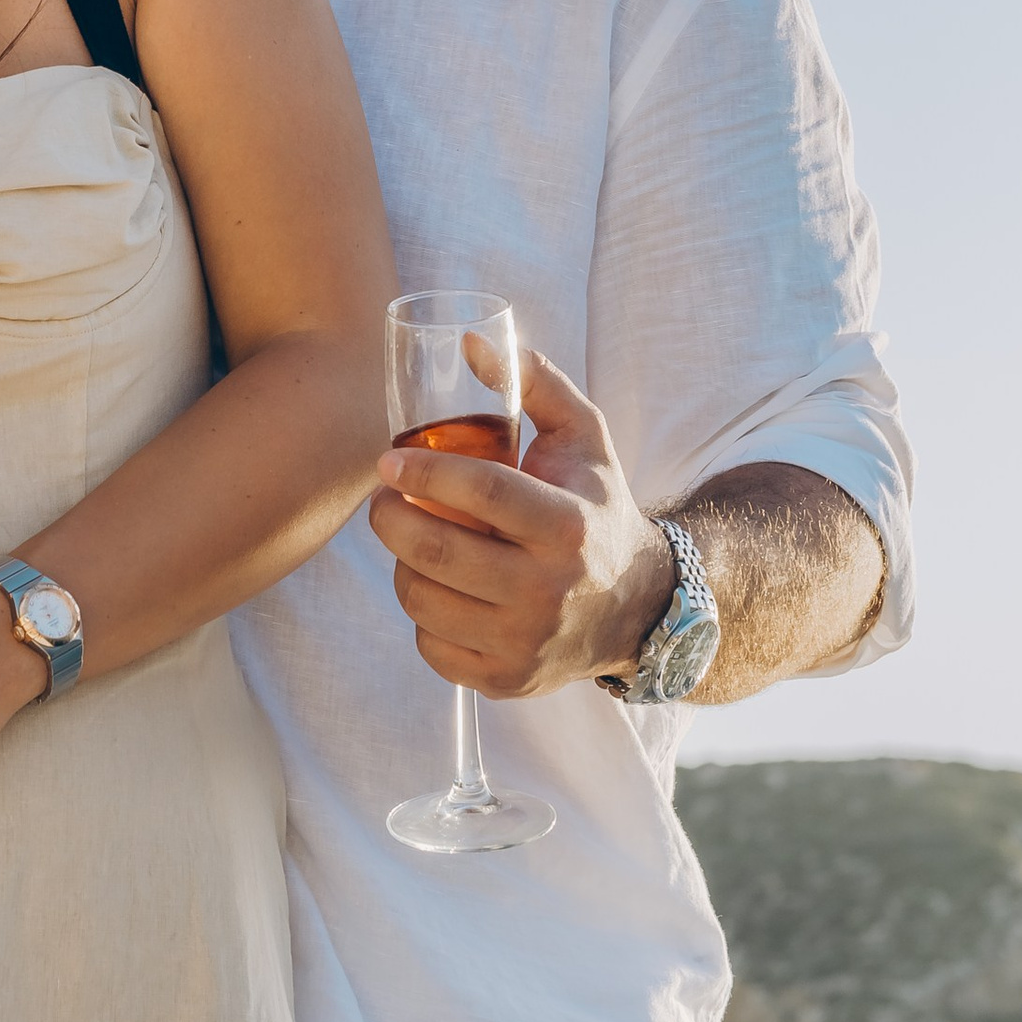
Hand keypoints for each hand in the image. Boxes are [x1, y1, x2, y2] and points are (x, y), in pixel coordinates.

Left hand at [368, 348, 675, 697]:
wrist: (637, 606)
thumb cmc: (597, 505)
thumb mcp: (584, 435)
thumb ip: (533, 380)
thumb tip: (469, 341)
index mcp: (567, 524)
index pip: (480, 491)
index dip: (423, 470)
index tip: (386, 459)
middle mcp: (548, 589)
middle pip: (435, 551)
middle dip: (389, 517)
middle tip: (383, 498)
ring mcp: (526, 641)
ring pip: (422, 600)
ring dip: (400, 563)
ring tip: (410, 540)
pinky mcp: (507, 679)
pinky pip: (431, 645)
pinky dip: (423, 613)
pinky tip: (438, 588)